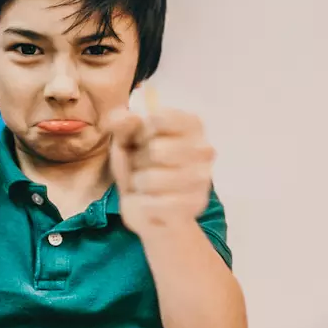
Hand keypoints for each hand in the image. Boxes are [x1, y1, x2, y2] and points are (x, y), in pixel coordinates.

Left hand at [107, 106, 214, 236]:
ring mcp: (202, 178)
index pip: (159, 118)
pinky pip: (150, 202)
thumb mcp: (125, 141)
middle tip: (142, 167)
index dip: (140, 132)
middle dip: (138, 161)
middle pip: (155, 150)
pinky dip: (141, 204)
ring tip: (145, 185)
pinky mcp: (194, 206)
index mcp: (192, 125)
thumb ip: (123, 124)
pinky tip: (151, 202)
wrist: (151, 210)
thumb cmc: (141, 167)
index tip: (141, 140)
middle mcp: (204, 149)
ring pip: (149, 179)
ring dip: (138, 183)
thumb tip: (128, 116)